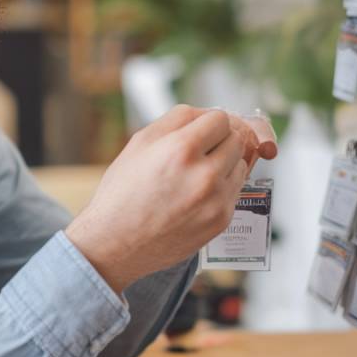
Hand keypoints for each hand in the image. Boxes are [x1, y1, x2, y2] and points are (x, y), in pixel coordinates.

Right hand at [65, 105, 276, 294]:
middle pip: (235, 140)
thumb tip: (206, 113)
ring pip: (240, 165)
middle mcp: (204, 174)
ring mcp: (216, 200)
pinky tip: (196, 195)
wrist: (116, 243)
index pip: (221, 119)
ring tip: (195, 175)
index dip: (208, 122)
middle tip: (198, 151)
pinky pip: (235, 191)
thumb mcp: (139, 142)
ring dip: (224, 164)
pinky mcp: (221, 221)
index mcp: (180, 149)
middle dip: (219, 141)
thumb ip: (177, 119)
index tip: (200, 131)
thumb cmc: (123, 192)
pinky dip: (221, 188)